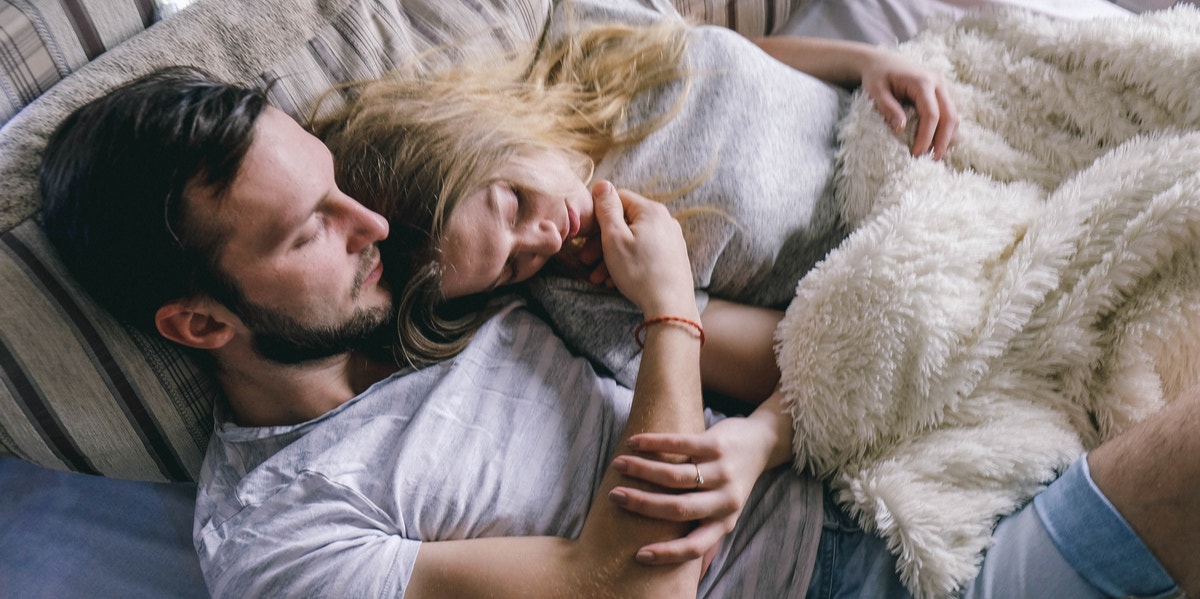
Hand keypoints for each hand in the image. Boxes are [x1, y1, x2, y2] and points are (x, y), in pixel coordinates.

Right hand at [591, 180, 695, 316]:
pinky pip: (644, 253)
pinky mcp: (672, 258)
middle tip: (586, 260)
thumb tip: (602, 184)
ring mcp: (671, 240)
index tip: (586, 234)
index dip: (598, 215)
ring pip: (633, 241)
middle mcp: (665, 221)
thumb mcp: (614, 238)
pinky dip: (628, 263)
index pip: (618, 198)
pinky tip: (615, 282)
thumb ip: (607, 209)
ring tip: (598, 278)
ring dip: (611, 257)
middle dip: (602, 242)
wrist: (670, 307)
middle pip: (625, 222)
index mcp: (651, 210)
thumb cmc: (639, 272)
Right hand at [608, 416, 775, 565]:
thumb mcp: (727, 513)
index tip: (638, 555)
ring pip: (676, 476)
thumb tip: (694, 577)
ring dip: (643, 470)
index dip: (668, 553)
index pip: (696, 545)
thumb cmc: (734, 483)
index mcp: (724, 521)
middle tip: (615, 497)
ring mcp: (722, 471)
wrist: (761, 444)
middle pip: (679, 508)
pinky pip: (681, 444)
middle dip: (642, 504)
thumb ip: (709, 537)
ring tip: (619, 465)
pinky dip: (654, 443)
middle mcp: (725, 499)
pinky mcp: (717, 444)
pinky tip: (634, 443)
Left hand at [860, 49, 957, 159]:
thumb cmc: (876, 76)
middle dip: (943, 141)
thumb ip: (888, 108)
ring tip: (933, 156)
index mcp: (922, 81)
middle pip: (950, 116)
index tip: (917, 154)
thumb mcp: (876, 91)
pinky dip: (944, 129)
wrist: (879, 60)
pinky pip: (948, 113)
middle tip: (932, 161)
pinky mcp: (940, 92)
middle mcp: (938, 82)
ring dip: (947, 137)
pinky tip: (934, 143)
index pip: (932, 114)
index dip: (926, 137)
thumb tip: (900, 128)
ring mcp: (942, 86)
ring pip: (953, 115)